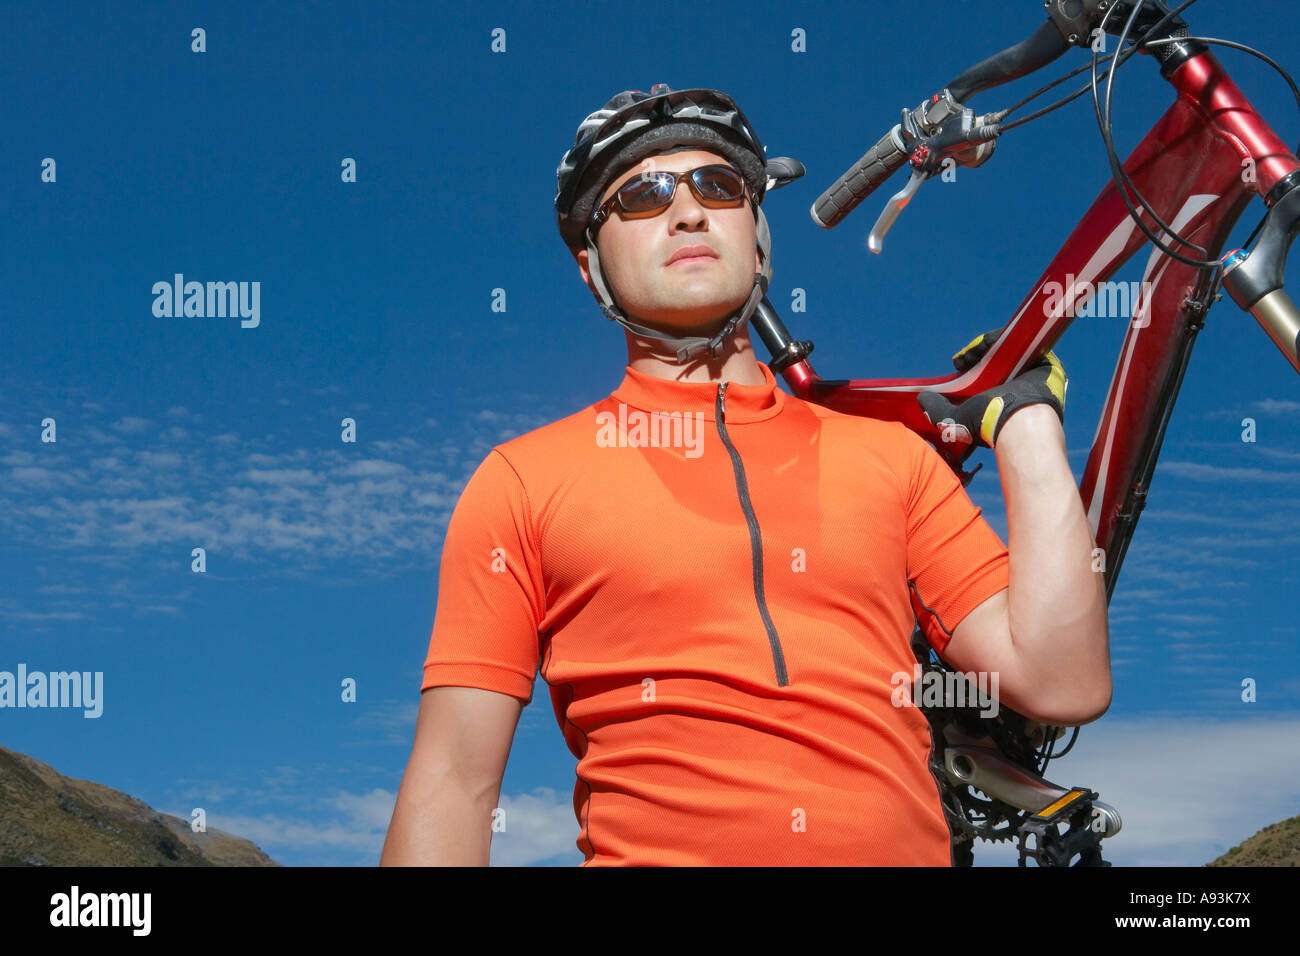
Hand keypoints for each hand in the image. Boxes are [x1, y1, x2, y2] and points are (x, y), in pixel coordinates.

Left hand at [917, 326, 1067, 449]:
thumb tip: (922, 400)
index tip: (958, 366)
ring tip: (968, 356)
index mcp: (1004, 399)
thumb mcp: (955, 419)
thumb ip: (937, 410)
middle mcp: (1020, 385)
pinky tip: (982, 345)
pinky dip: (999, 339)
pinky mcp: (1043, 357)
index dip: (970, 366)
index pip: (986, 374)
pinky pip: (1019, 341)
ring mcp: (1032, 371)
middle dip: (975, 357)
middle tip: (962, 362)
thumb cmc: (989, 424)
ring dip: (983, 348)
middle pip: (996, 360)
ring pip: (1006, 350)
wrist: (1018, 420)